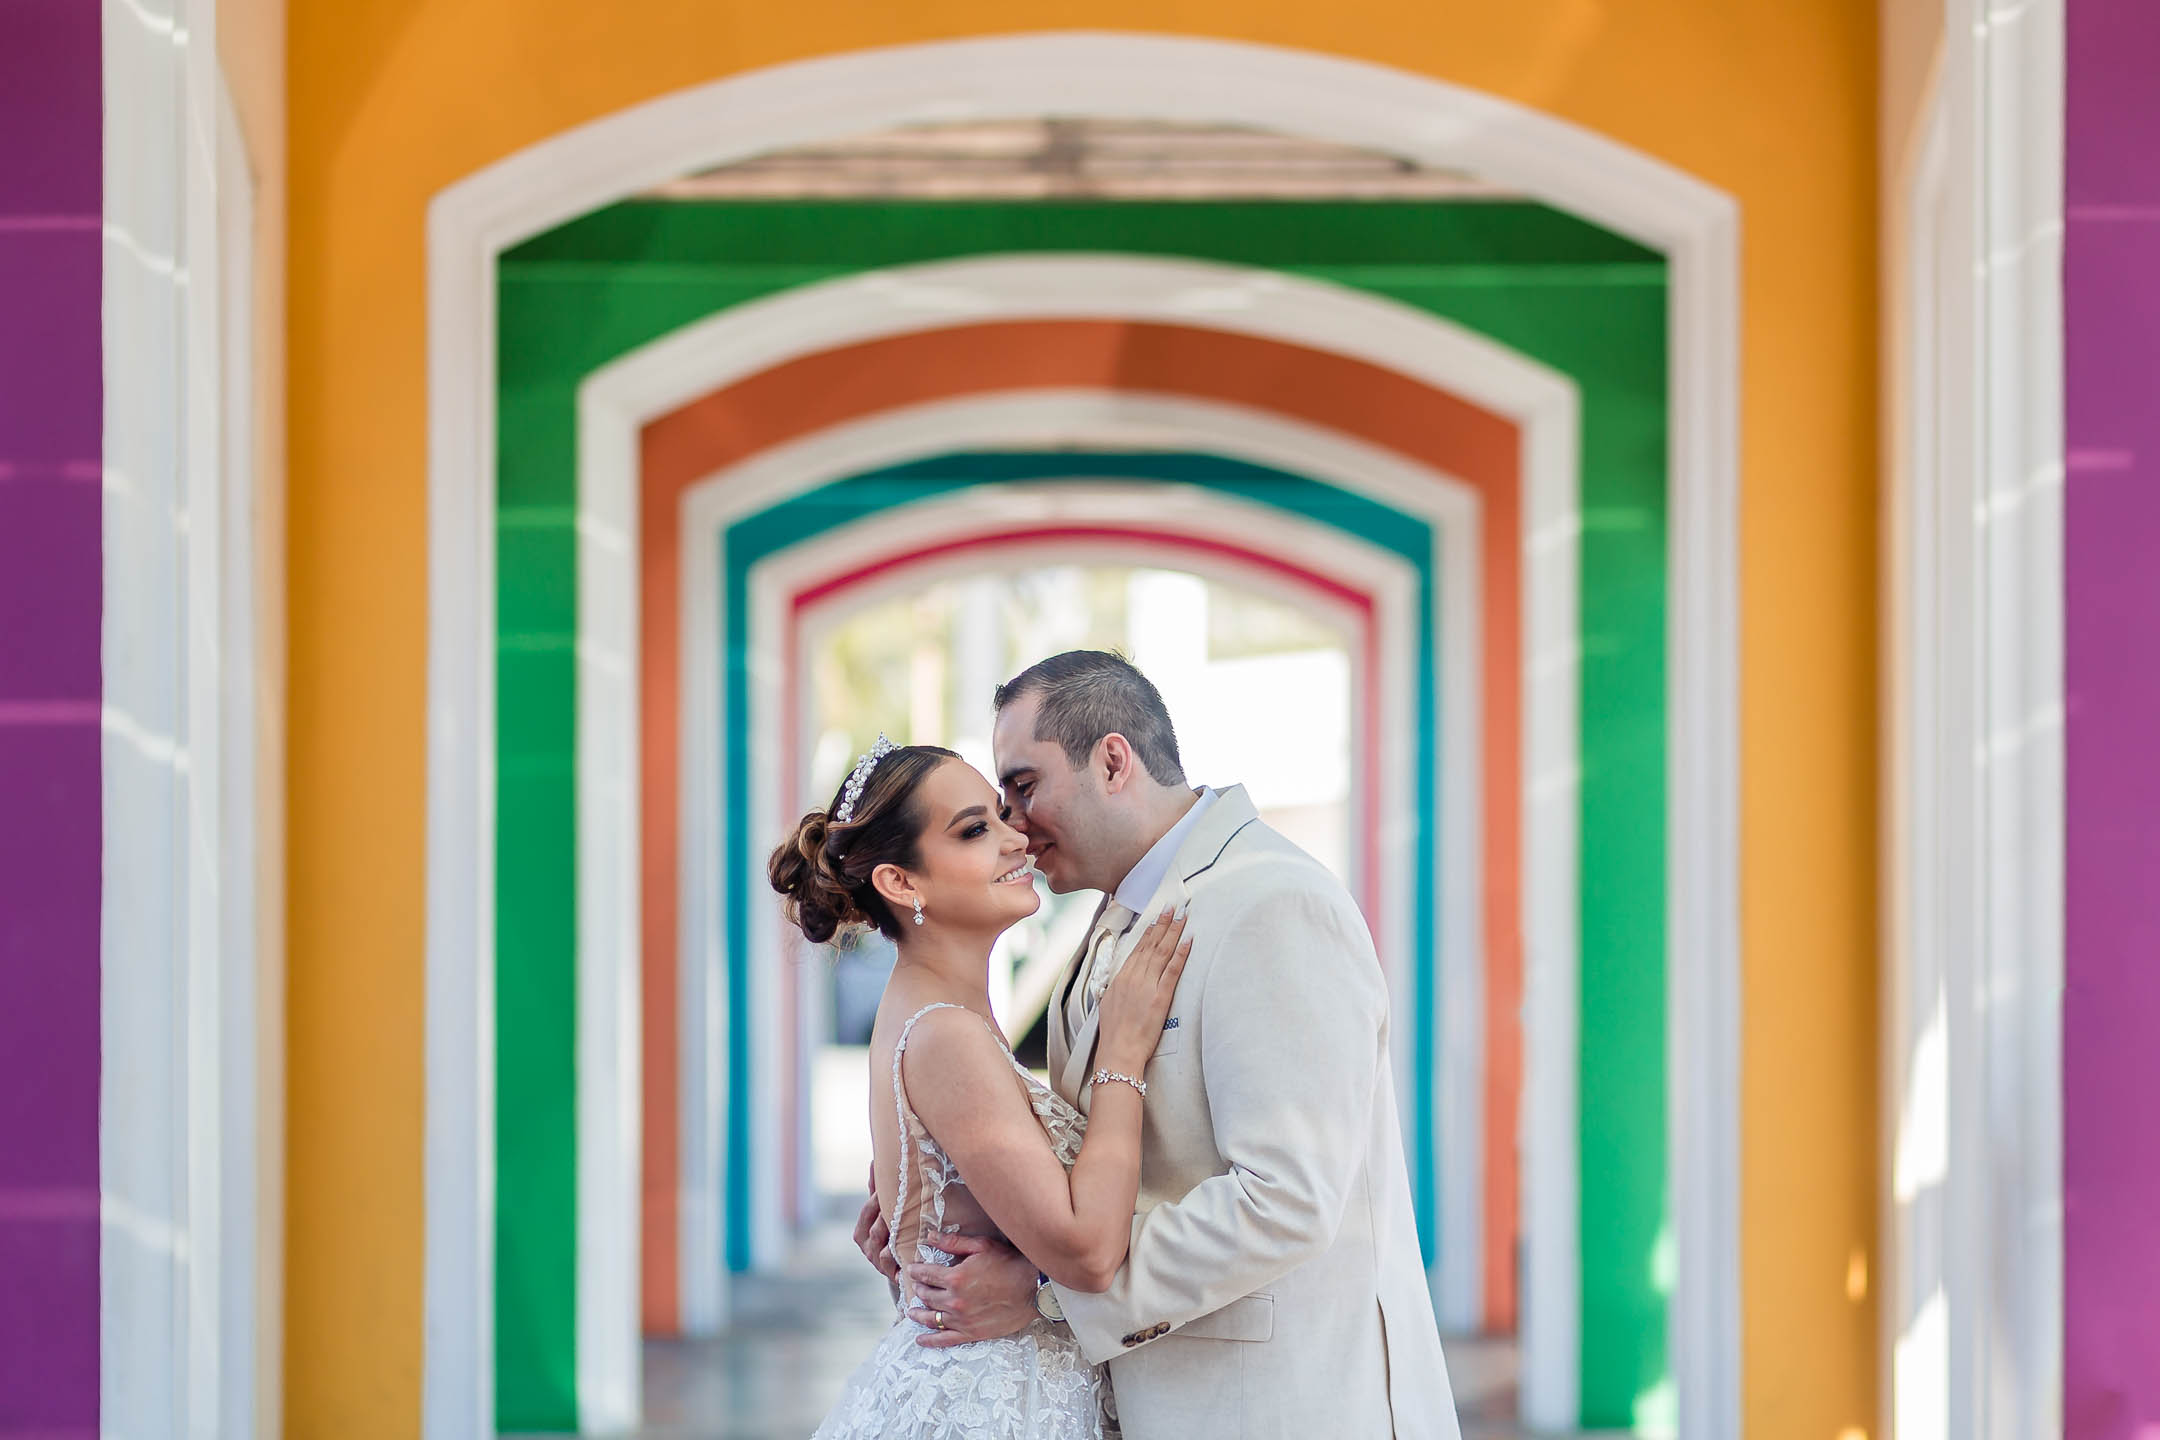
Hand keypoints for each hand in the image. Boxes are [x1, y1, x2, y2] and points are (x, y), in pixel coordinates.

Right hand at [853, 1166, 898, 1283]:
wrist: (904, 1266)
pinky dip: (892, 1256)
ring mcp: (877, 1261)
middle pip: (874, 1228)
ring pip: (880, 1246)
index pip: (867, 1211)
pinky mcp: (890, 1273)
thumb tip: (875, 1160)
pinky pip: (889, 1263)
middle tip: (900, 1202)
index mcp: (862, 1231)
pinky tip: (902, 1249)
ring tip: (902, 1223)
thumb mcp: (885, 1211)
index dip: (877, 1199)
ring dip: (891, 1234)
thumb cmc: (894, 1233)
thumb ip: (877, 1190)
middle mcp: (867, 1247)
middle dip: (886, 1215)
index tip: (888, 1188)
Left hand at [903, 1233, 1041, 1347]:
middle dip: (919, 1289)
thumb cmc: (1010, 1263)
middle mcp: (955, 1300)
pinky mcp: (972, 1333)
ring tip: (912, 1311)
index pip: (926, 1274)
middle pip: (927, 1296)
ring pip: (932, 1318)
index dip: (917, 1271)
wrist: (1034, 1289)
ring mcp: (962, 1319)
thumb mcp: (982, 1246)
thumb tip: (930, 1238)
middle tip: (917, 1286)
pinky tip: (920, 1339)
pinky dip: (930, 1341)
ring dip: (918, 1314)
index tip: (912, 1270)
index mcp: (956, 1277)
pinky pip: (945, 1340)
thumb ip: (953, 1242)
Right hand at [1095, 908, 1191, 1074]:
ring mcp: (1147, 985)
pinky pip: (1173, 970)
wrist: (1118, 1051)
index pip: (1138, 948)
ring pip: (1162, 951)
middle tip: (1172, 907)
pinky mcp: (1161, 996)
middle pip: (1151, 944)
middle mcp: (1133, 977)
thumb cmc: (1114, 1034)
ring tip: (1182, 916)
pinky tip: (1188, 940)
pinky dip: (1181, 953)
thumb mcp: (1108, 1004)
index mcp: (1121, 978)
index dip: (1149, 931)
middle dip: (1163, 924)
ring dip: (1174, 931)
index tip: (1156, 918)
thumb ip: (1115, 988)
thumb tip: (1119, 981)